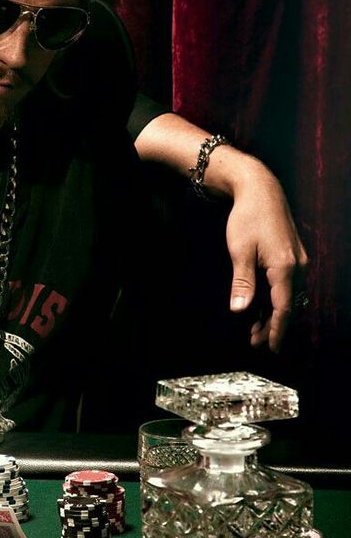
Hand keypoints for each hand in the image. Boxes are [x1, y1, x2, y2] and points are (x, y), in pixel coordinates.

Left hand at [225, 164, 308, 351]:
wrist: (260, 189)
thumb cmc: (248, 218)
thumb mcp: (240, 251)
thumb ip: (242, 283)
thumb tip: (240, 310)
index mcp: (285, 267)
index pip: (284, 308)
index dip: (276, 330)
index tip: (270, 348)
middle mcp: (297, 266)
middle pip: (287, 304)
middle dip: (272, 325)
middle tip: (255, 342)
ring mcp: (297, 260)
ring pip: (287, 295)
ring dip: (272, 313)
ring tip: (255, 329)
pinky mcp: (292, 255)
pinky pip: (285, 284)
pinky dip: (274, 298)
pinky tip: (260, 306)